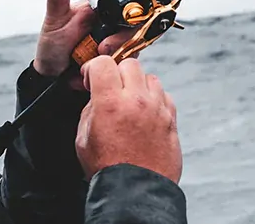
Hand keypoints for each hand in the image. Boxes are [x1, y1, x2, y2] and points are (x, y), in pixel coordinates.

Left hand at [33, 0, 142, 88]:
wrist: (55, 77)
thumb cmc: (52, 46)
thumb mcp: (55, 20)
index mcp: (99, 8)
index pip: (123, 5)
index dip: (122, 18)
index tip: (108, 33)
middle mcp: (111, 21)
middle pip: (134, 25)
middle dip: (120, 40)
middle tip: (101, 49)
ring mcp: (118, 39)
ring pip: (135, 42)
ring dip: (118, 53)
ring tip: (99, 57)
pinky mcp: (121, 56)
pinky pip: (131, 58)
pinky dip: (120, 63)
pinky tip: (106, 65)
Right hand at [74, 56, 181, 182]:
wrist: (135, 192)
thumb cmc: (108, 169)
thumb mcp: (83, 139)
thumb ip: (90, 110)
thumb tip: (96, 96)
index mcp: (110, 104)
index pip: (103, 63)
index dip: (93, 68)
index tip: (91, 78)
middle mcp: (137, 101)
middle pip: (129, 63)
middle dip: (117, 73)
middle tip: (111, 88)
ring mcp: (157, 109)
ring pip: (150, 77)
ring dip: (138, 85)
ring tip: (129, 102)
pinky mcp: (171, 119)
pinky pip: (164, 95)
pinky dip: (154, 99)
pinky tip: (145, 114)